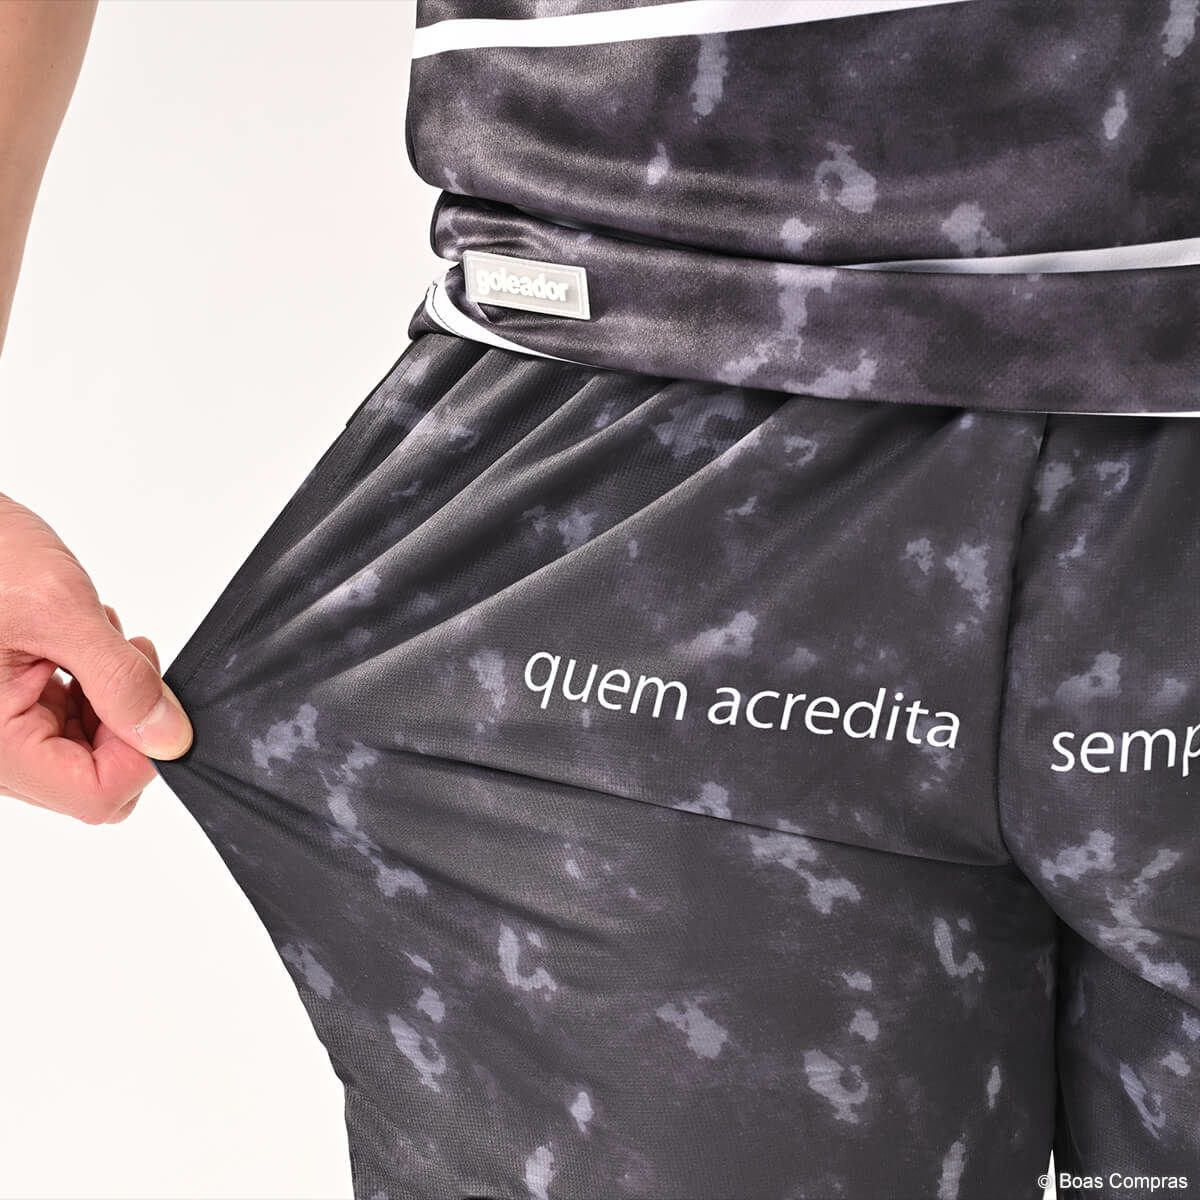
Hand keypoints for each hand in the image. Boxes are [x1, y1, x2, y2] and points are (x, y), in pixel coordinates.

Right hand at [0, 493, 192, 822]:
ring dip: (112, 700)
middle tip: (131, 659)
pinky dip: (93, 686)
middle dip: (129, 722)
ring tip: (96, 638)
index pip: (94, 794)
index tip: (159, 700)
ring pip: (88, 751)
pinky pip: (69, 721)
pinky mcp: (8, 708)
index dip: (143, 755)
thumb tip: (170, 738)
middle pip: (95, 779)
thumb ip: (120, 679)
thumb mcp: (58, 610)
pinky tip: (82, 642)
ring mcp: (2, 731)